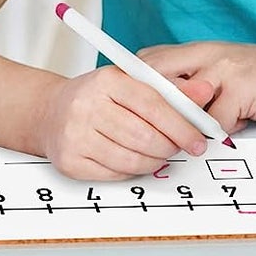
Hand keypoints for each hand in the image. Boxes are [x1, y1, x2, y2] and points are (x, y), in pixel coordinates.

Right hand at [34, 65, 217, 179]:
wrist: (50, 111)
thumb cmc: (96, 97)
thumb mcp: (130, 83)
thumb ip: (170, 88)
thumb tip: (205, 90)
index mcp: (105, 80)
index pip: (153, 105)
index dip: (182, 125)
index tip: (198, 139)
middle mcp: (86, 105)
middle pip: (145, 137)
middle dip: (170, 147)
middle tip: (177, 147)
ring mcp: (75, 135)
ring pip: (133, 161)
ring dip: (154, 161)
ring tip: (156, 152)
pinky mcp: (71, 161)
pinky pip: (116, 175)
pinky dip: (131, 170)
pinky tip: (131, 157)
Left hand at [137, 41, 255, 132]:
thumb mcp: (224, 74)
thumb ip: (195, 86)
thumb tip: (159, 109)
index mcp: (197, 50)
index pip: (149, 60)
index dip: (134, 83)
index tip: (126, 104)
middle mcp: (206, 54)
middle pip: (157, 79)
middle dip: (154, 106)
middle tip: (156, 126)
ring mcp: (222, 69)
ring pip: (183, 103)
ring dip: (188, 124)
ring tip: (201, 131)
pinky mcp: (241, 88)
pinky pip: (216, 121)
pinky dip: (224, 131)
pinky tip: (241, 123)